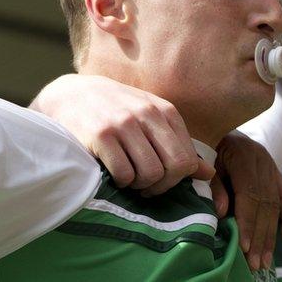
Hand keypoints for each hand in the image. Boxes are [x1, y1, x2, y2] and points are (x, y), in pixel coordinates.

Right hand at [30, 74, 214, 194]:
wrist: (71, 94)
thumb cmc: (118, 112)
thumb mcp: (153, 122)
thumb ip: (181, 147)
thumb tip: (209, 174)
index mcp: (166, 112)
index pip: (188, 159)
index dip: (177, 179)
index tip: (162, 180)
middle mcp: (148, 115)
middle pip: (174, 168)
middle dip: (162, 186)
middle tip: (147, 187)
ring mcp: (124, 124)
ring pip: (149, 174)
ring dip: (139, 185)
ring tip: (129, 178)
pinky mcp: (100, 135)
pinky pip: (123, 174)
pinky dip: (120, 182)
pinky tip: (113, 173)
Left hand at [212, 130, 281, 270]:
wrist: (219, 124)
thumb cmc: (207, 146)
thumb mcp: (205, 161)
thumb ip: (214, 186)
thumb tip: (221, 213)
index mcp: (243, 157)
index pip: (249, 195)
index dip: (247, 222)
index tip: (244, 246)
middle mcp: (262, 162)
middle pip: (265, 204)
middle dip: (260, 236)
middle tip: (255, 263)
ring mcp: (271, 167)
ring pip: (276, 205)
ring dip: (271, 235)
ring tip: (265, 261)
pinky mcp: (276, 172)